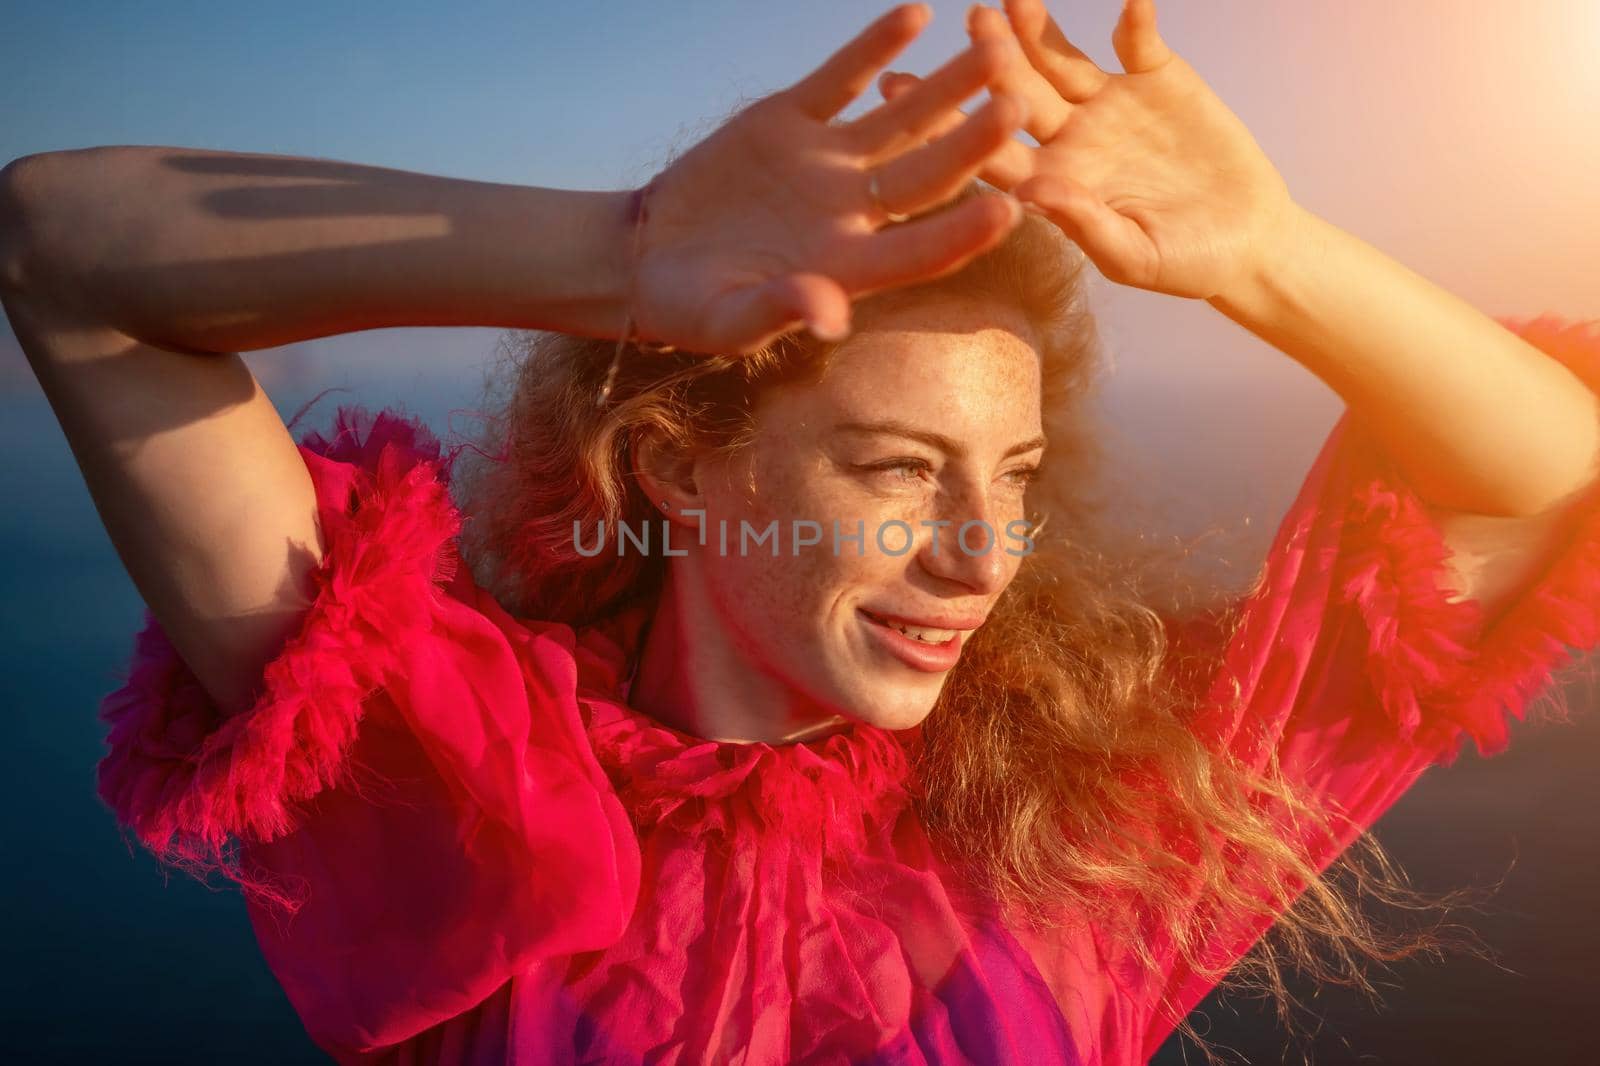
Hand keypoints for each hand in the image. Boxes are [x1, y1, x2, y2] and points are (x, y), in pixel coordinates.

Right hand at [630, 3, 1030, 354]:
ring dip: (945, 86)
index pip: (917, 253)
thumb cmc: (689, 307)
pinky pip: (842, 79)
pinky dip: (874, 47)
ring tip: (991, 48)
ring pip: (899, 119)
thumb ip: (778, 312)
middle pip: (925, 176)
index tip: (1008, 210)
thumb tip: (830, 317)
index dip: (962, 234)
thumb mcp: (725, 321)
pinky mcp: (793, 122)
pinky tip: (916, 15)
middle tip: (1018, 106)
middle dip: (972, 143)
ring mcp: (827, 163)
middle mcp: (852, 213)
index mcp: (847, 268)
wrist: (646, 256)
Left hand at [879, 0, 1296, 300]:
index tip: (909, 97)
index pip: (988, 151)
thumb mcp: (1135, 256)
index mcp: (1050, 183)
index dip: (949, 125)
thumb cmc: (1185, 264)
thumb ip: (1083, 225)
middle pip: (1017, 92)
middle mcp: (1067, 137)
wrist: (1246, 238)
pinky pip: (1137, 40)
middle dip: (991, 58)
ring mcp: (1105, 103)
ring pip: (1062, 57)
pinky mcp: (1153, 76)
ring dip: (1038, 27)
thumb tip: (1030, 193)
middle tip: (969, 21)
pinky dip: (1134, 19)